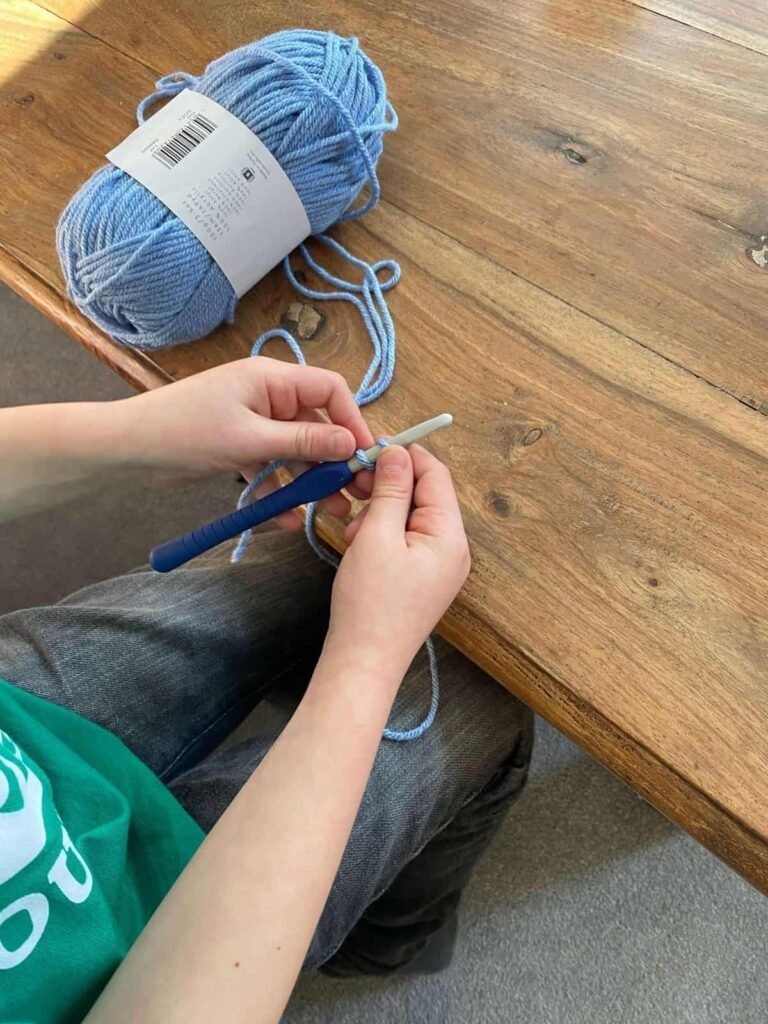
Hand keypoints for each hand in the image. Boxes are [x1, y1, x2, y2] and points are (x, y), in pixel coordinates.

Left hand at [114, 357, 373, 526]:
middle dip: (334, 461)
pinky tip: (287, 520)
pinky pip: (271, 467)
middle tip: (354, 493)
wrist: (127, 451)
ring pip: (296, 452)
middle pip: (317, 426)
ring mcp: (254, 423)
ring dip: (311, 481)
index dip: (352, 421)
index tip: (364, 456)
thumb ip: (302, 442)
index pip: (330, 390)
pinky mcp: (240, 447)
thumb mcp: (249, 439)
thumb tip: (349, 444)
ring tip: (329, 512)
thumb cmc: (183, 432)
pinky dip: (279, 490)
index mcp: (272, 380)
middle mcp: (268, 397)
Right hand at [325, 444, 470, 679]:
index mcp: (450, 537)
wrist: (362, 663)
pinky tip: (359, 542)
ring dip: (382, 510)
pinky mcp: (421, 578)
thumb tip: (398, 452)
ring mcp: (439, 566)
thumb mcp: (376, 536)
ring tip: (354, 525)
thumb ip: (391, 490)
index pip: (436, 476)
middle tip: (355, 484)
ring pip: (412, 516)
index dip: (406, 455)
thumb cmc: (369, 604)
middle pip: (425, 495)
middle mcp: (453, 550)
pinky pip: (406, 539)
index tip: (372, 447)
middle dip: (390, 485)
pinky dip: (382, 532)